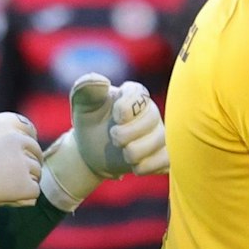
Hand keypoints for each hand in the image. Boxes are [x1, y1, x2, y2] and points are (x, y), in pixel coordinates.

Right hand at [0, 113, 43, 239]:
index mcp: (6, 122)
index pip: (29, 130)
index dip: (25, 143)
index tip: (18, 153)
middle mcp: (19, 139)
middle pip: (35, 152)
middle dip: (25, 162)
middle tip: (7, 175)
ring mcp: (24, 162)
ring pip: (35, 172)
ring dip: (23, 179)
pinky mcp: (25, 185)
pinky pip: (33, 191)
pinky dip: (22, 197)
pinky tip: (3, 196)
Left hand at [42, 74, 167, 207]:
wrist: (92, 150)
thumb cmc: (90, 121)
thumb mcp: (82, 103)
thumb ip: (86, 88)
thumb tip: (102, 82)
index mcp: (132, 93)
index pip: (140, 94)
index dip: (127, 107)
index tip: (115, 118)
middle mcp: (150, 111)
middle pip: (152, 117)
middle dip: (128, 133)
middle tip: (113, 138)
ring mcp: (159, 132)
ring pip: (160, 140)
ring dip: (136, 152)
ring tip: (124, 154)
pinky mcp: (162, 153)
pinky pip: (166, 160)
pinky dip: (148, 166)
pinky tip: (135, 167)